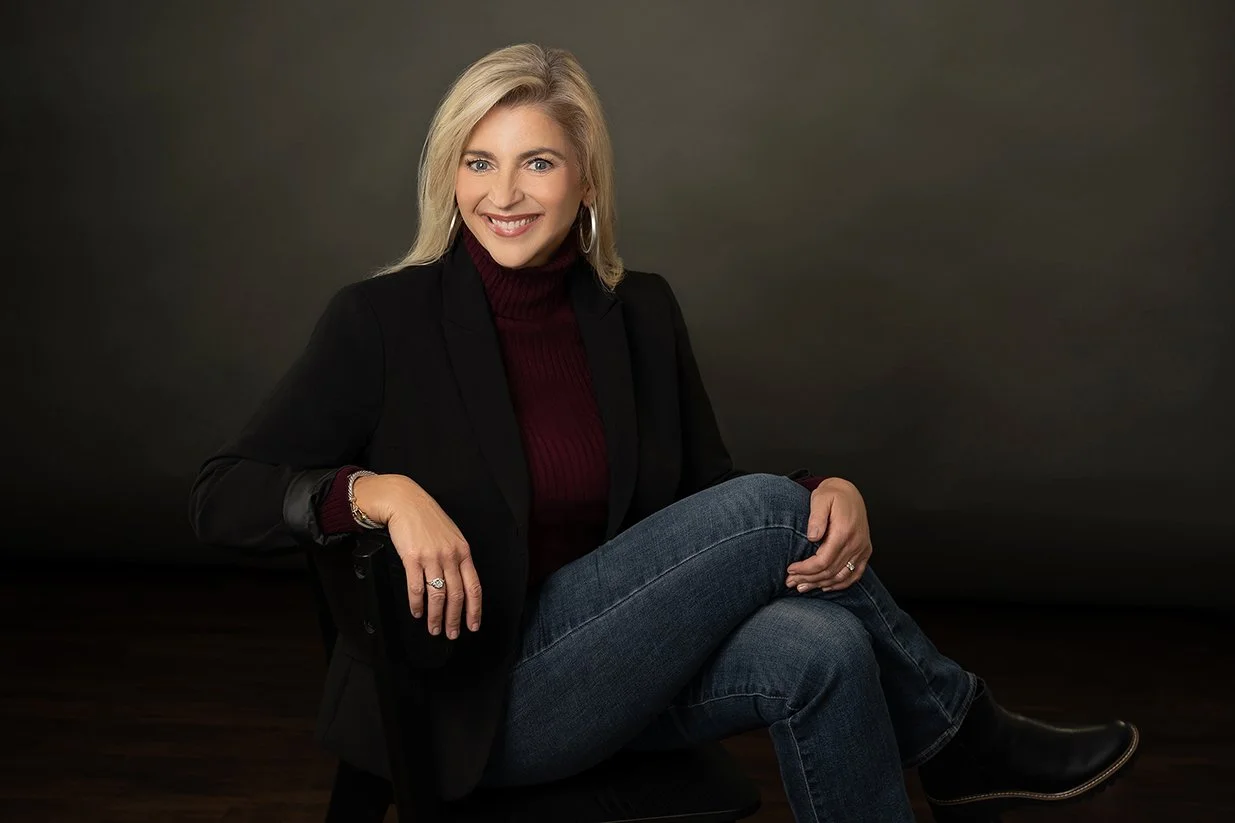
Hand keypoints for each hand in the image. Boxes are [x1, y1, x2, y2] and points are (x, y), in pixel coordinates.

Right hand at [353, 475, 481, 638]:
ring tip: (433, 628)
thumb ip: (457, 557)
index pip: (474, 587)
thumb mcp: (451, 536)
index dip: (475, 609)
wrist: (405, 502)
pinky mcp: (412, 558)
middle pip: (456, 595)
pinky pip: (417, 587)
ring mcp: (432, 557)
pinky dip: (417, 604)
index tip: (473, 625)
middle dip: (454, 619)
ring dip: (436, 616)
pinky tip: (417, 612)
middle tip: (451, 634)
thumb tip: (459, 582)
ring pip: (438, 595)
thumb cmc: (427, 518)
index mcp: (463, 552)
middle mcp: (450, 556)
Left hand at [785, 477, 872, 592]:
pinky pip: (855, 574)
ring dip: (820, 584)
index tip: (790, 569)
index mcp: (844, 532)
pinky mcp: (865, 552)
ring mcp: (862, 549)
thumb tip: (812, 536)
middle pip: (830, 571)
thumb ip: (816, 518)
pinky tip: (825, 586)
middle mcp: (856, 543)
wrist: (850, 492)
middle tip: (790, 581)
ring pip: (841, 576)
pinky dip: (840, 584)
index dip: (805, 569)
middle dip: (808, 579)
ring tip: (802, 587)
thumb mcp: (821, 499)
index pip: (823, 561)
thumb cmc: (833, 495)